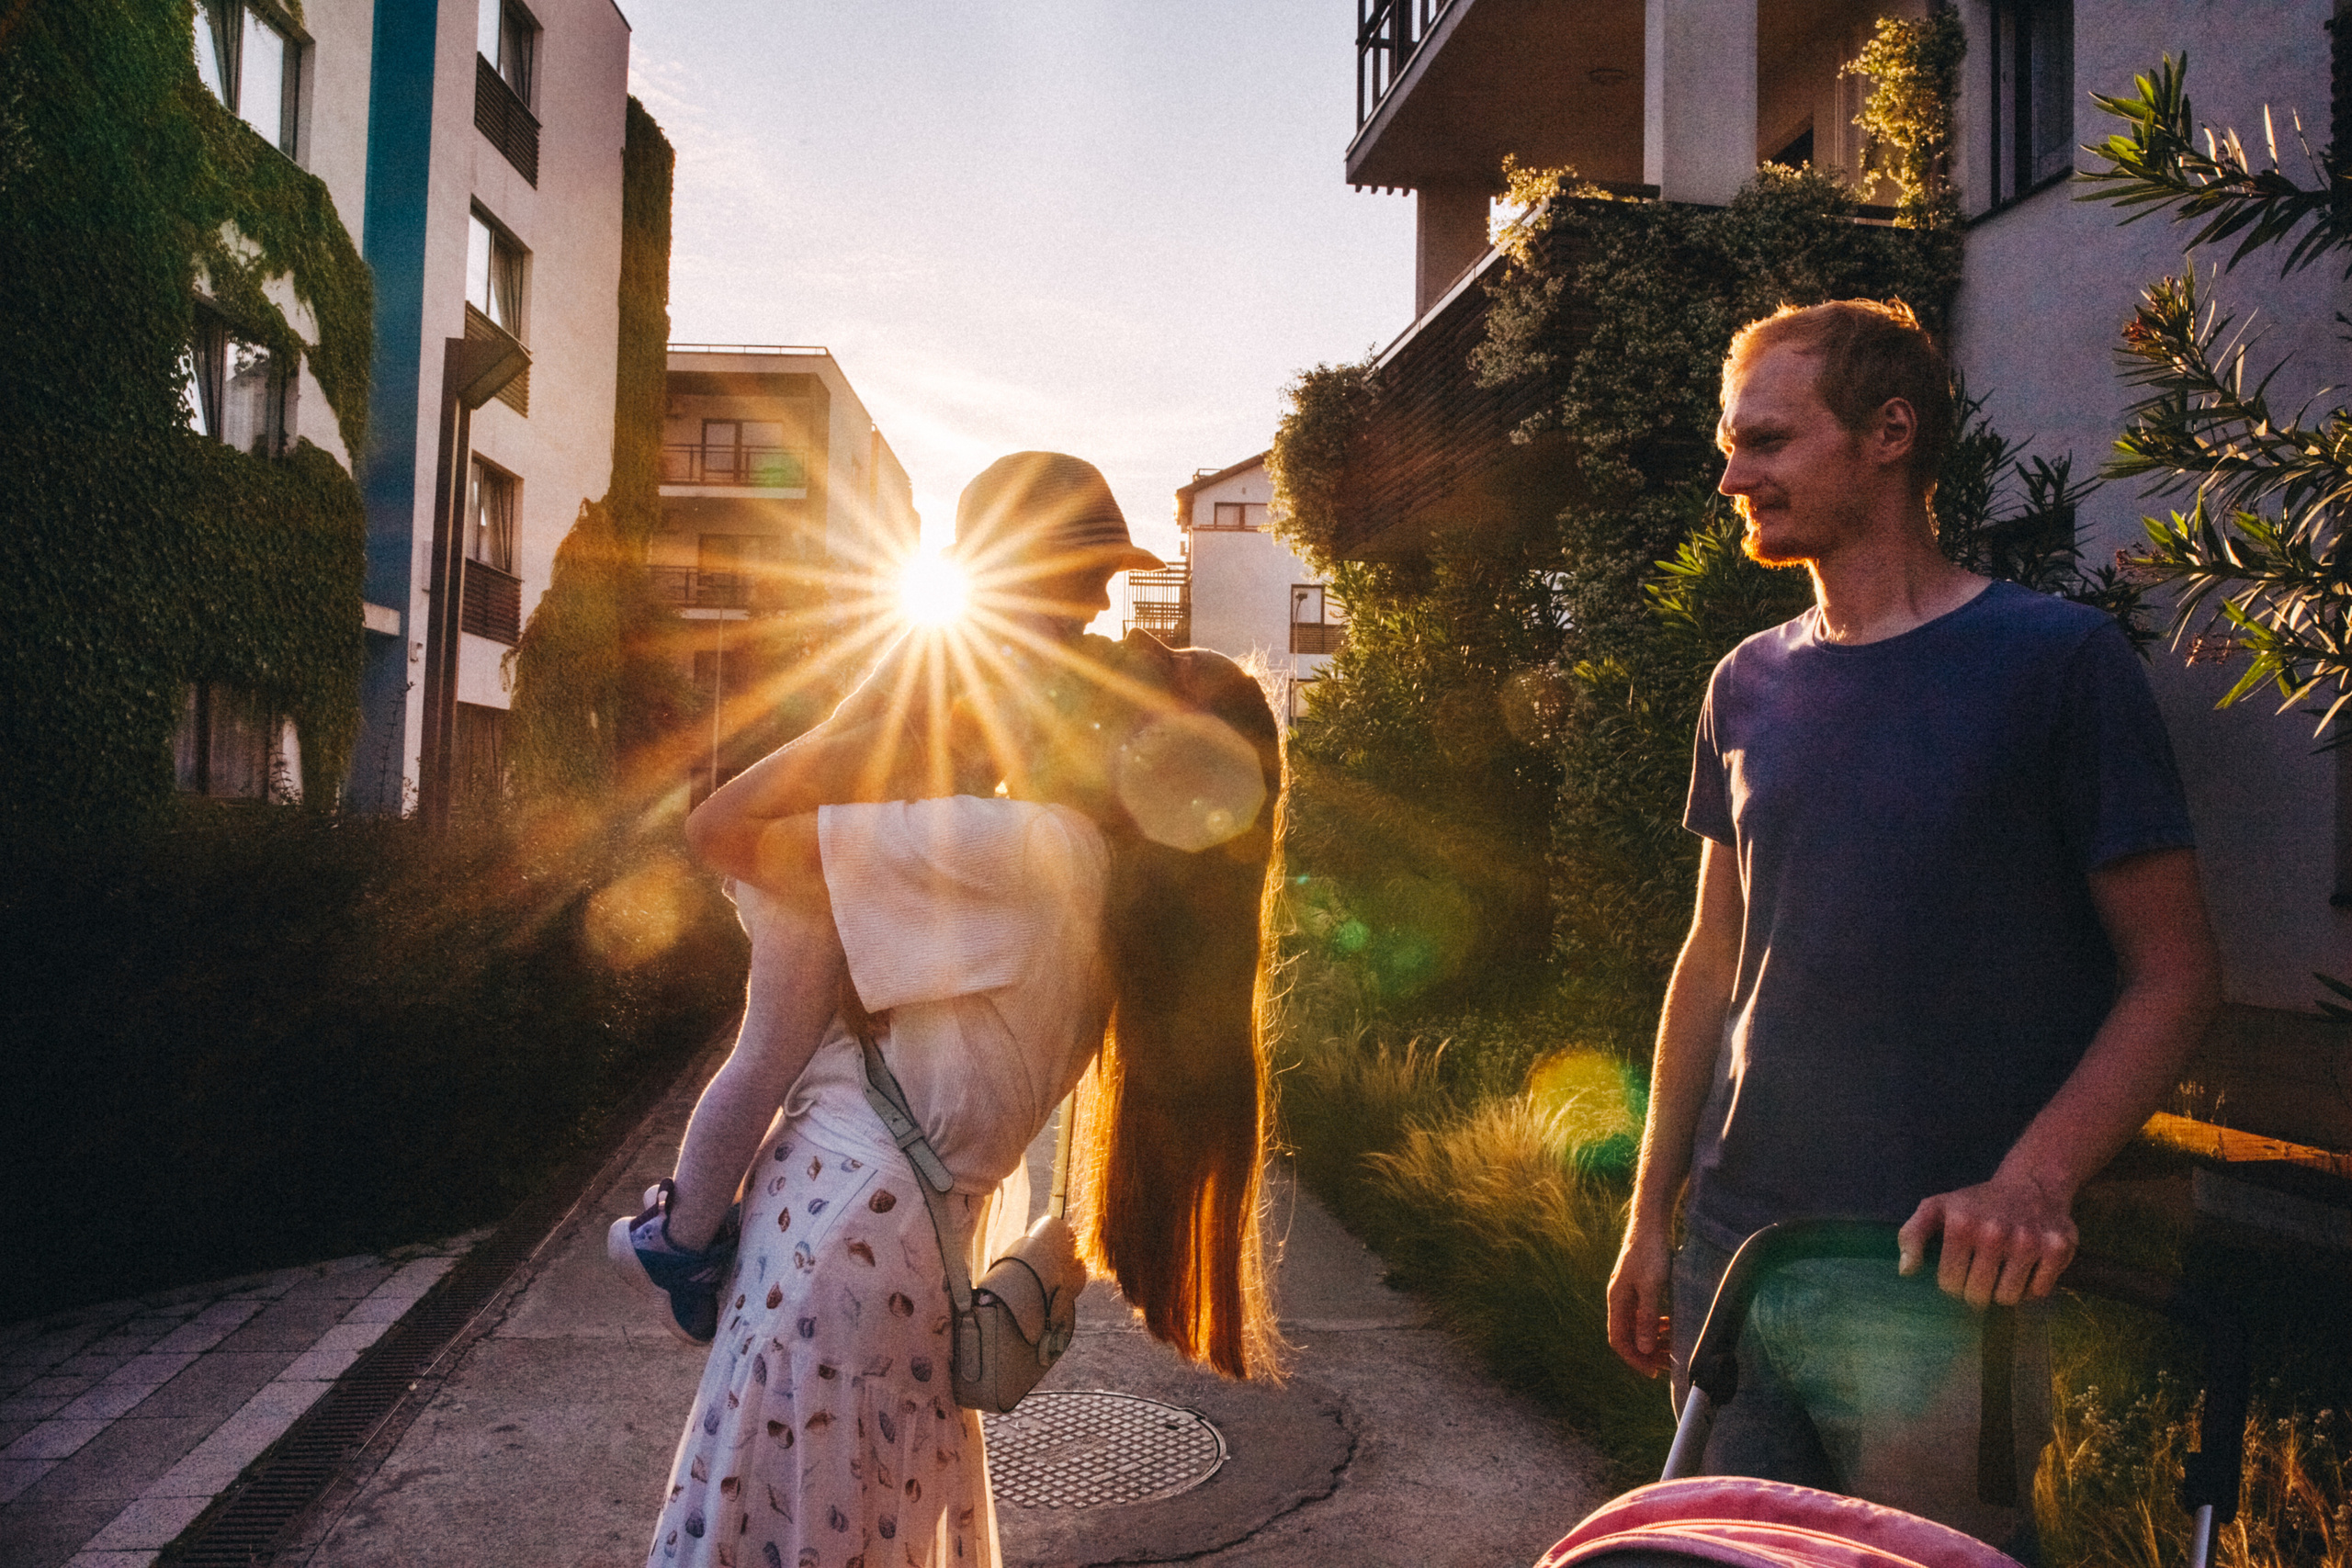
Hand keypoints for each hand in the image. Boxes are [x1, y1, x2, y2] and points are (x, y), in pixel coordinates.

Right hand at [1606, 1221, 1674, 1377]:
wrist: (1650, 1223)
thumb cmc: (1650, 1252)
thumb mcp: (1651, 1287)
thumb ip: (1646, 1318)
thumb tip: (1644, 1348)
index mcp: (1617, 1301)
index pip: (1619, 1341)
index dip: (1635, 1359)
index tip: (1654, 1372)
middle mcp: (1619, 1299)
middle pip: (1628, 1336)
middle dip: (1647, 1353)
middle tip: (1668, 1364)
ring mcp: (1628, 1293)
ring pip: (1637, 1326)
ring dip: (1653, 1340)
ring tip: (1673, 1349)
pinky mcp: (1639, 1286)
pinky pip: (1644, 1315)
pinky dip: (1656, 1325)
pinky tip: (1670, 1326)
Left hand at [1897, 1172, 2075, 1308]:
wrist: (2030, 1183)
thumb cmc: (1977, 1203)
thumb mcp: (1936, 1208)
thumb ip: (1912, 1235)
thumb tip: (1906, 1271)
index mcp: (1960, 1224)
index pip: (1950, 1284)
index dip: (1952, 1282)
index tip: (1959, 1269)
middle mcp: (1994, 1233)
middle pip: (1979, 1296)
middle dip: (1977, 1290)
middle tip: (1983, 1272)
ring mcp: (2029, 1241)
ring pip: (2009, 1298)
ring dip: (2005, 1290)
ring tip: (2004, 1268)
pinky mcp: (2058, 1248)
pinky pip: (2038, 1292)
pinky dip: (2032, 1286)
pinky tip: (2028, 1265)